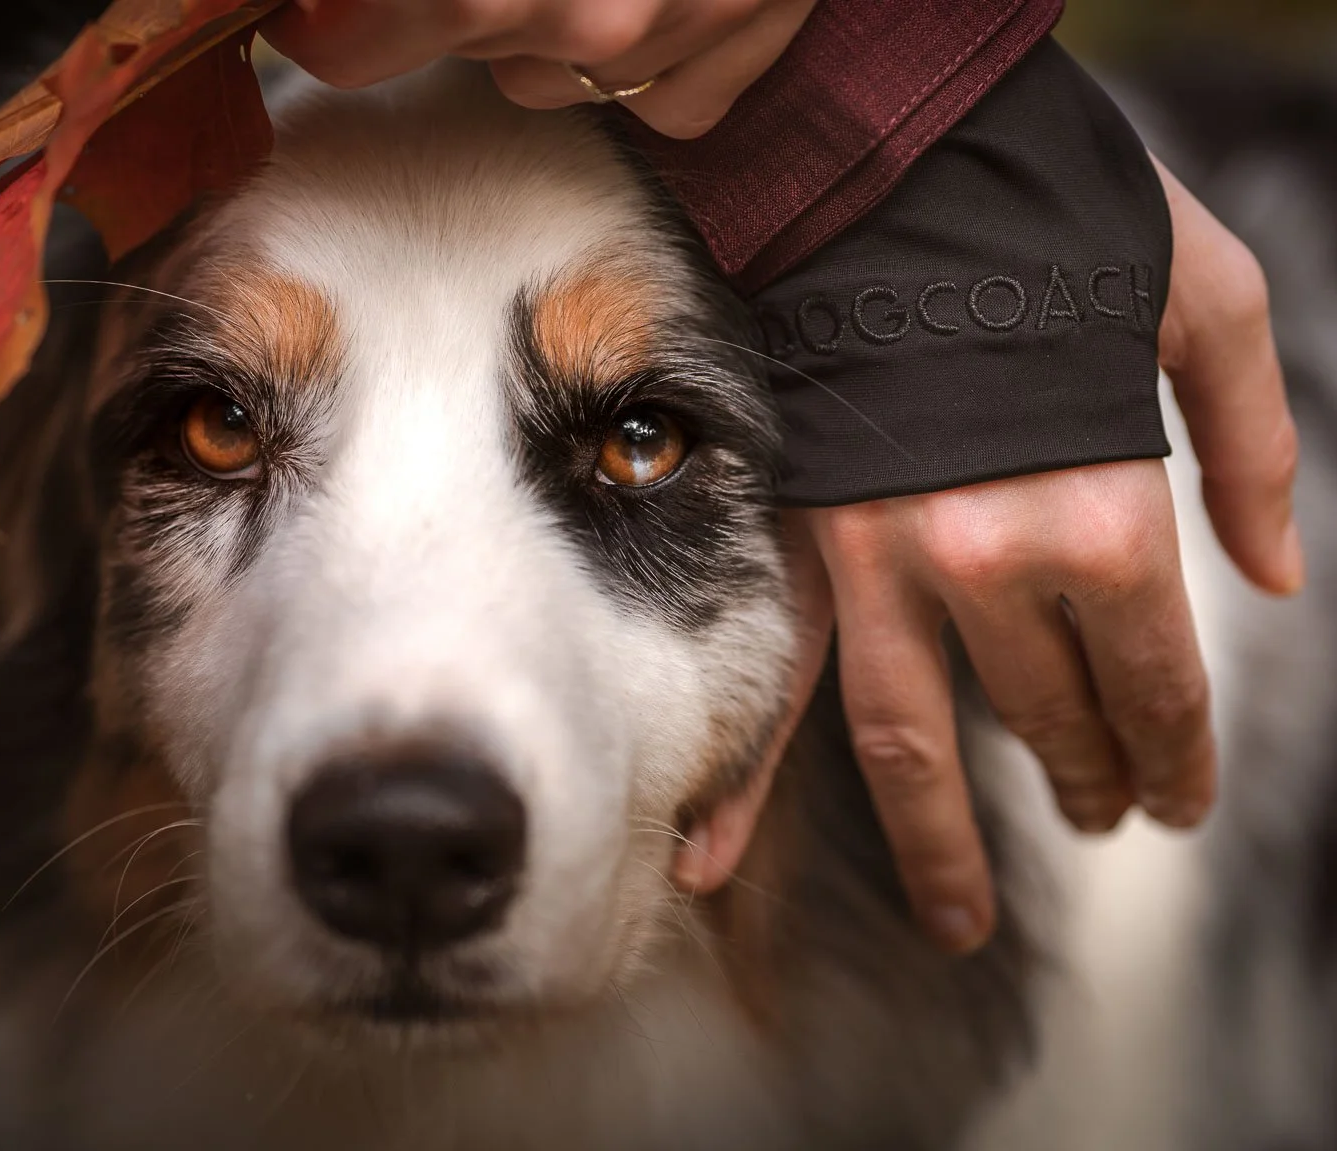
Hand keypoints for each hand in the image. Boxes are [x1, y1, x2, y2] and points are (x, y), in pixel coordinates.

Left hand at [262, 0, 815, 138]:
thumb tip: (303, 0)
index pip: (343, 45)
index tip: (313, 3)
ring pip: (542, 78)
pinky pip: (654, 98)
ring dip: (538, 22)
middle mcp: (573, 20)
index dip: (320, 16)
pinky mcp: (737, 52)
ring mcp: (660, 45)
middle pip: (450, 50)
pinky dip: (643, 56)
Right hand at [674, 159, 1302, 953]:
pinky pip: (768, 678)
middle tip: (1108, 815)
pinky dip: (741, 777)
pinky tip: (709, 861)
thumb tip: (1273, 578)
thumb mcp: (1205, 299)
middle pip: (1046, 718)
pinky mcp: (795, 544)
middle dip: (1092, 782)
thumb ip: (1251, 446)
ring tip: (960, 920)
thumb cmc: (1054, 215)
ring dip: (938, 844)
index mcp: (1098, 511)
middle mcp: (984, 563)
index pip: (1151, 682)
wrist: (882, 161)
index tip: (1179, 798)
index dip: (1177, 756)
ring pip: (908, 742)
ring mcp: (875, 564)